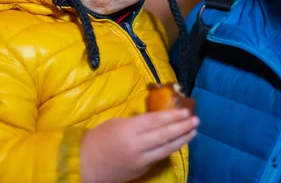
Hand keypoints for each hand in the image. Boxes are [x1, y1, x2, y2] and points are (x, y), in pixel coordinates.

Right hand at [80, 108, 198, 182]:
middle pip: (165, 134)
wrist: (85, 167)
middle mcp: (137, 145)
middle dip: (182, 126)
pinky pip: (160, 157)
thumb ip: (135, 122)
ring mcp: (141, 159)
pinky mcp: (142, 169)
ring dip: (182, 139)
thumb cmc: (96, 140)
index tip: (186, 111)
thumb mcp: (114, 124)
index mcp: (128, 129)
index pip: (156, 121)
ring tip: (194, 130)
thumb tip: (154, 119)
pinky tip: (179, 142)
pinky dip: (171, 148)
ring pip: (166, 148)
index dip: (172, 116)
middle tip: (196, 119)